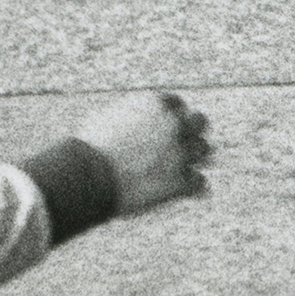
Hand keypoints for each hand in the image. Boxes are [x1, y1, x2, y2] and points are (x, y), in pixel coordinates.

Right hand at [74, 91, 210, 213]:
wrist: (91, 175)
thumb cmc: (90, 149)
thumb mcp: (106, 120)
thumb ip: (126, 118)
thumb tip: (126, 124)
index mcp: (155, 105)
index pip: (176, 104)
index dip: (173, 116)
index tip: (169, 127)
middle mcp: (173, 124)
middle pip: (199, 121)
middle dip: (194, 131)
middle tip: (186, 143)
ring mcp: (180, 152)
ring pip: (204, 150)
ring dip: (196, 158)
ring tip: (187, 167)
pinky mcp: (180, 180)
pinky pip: (199, 182)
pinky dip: (193, 187)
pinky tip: (187, 191)